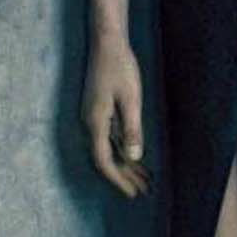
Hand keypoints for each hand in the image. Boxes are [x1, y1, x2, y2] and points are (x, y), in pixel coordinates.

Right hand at [82, 36, 152, 198]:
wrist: (107, 42)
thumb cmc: (120, 67)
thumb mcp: (131, 99)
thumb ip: (132, 129)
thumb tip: (133, 157)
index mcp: (95, 122)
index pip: (103, 161)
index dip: (118, 180)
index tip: (132, 194)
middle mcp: (90, 123)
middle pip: (106, 158)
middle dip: (125, 176)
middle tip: (145, 191)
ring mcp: (93, 117)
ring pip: (109, 149)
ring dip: (126, 164)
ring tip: (145, 179)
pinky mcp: (99, 110)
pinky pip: (110, 137)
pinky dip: (123, 149)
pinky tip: (136, 156)